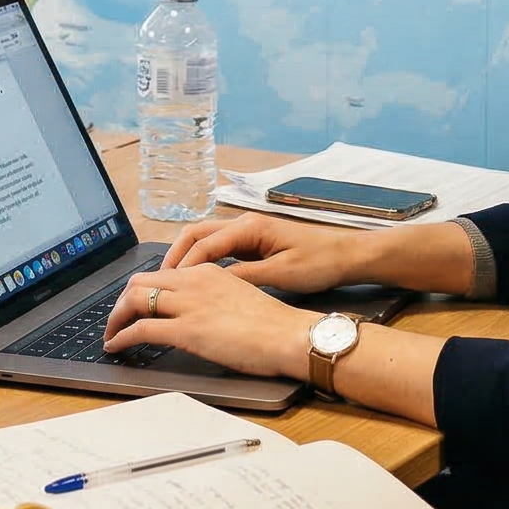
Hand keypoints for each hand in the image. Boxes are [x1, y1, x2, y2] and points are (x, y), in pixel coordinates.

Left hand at [104, 261, 313, 379]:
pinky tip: (117, 346)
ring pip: (134, 300)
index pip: (162, 273)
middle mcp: (194, 281)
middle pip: (140, 281)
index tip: (136, 304)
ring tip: (111, 333)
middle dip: (122, 300)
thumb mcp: (240, 296)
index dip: (143, 289)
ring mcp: (188, 304)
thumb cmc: (274, 324)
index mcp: (208, 271)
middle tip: (117, 319)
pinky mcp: (186, 330)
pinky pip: (141, 329)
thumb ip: (216, 297)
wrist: (288, 335)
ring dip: (115, 317)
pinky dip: (122, 336)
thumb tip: (201, 312)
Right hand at [159, 213, 363, 292]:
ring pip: (207, 238)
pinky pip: (221, 246)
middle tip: (159, 281)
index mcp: (250, 227)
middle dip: (176, 255)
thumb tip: (210, 283)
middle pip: (197, 233)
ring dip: (188, 256)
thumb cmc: (319, 262)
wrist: (348, 254)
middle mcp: (245, 223)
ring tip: (173, 282)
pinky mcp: (255, 241)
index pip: (204, 244)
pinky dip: (204, 259)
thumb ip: (245, 276)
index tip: (167, 286)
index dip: (183, 266)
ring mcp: (250, 230)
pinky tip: (199, 279)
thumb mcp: (281, 274)